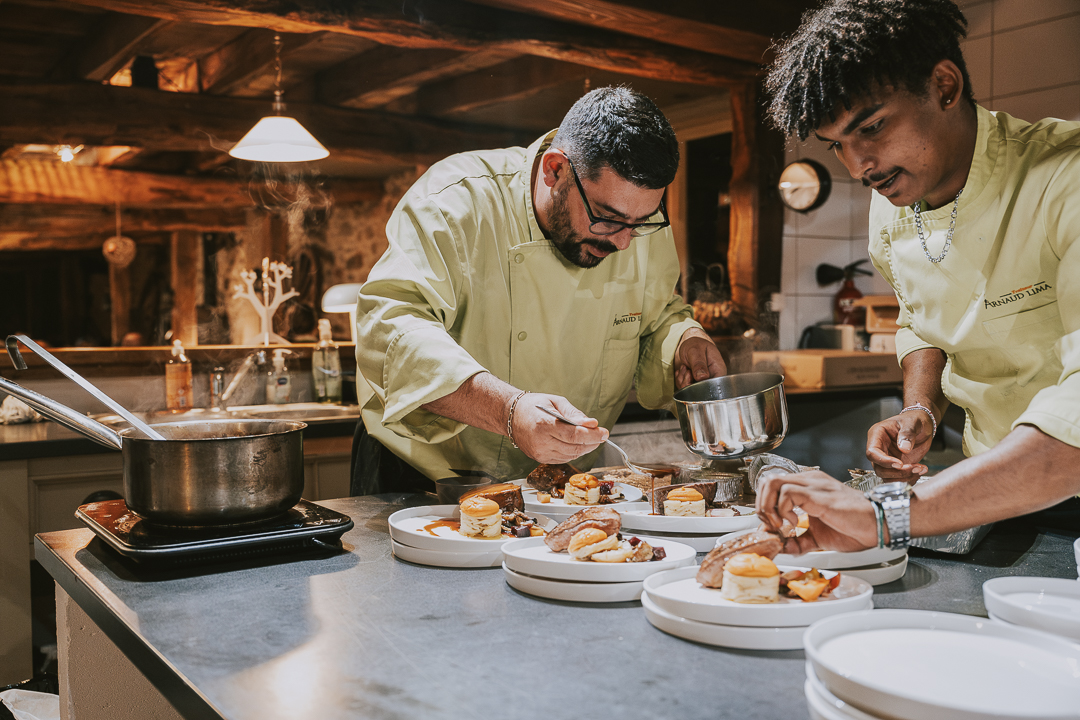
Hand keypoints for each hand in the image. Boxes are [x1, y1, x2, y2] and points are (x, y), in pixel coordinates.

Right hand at [509, 393, 606, 463]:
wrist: (510, 416)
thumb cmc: (533, 406)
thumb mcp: (555, 402)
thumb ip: (574, 414)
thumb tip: (592, 424)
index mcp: (544, 424)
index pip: (574, 435)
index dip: (592, 436)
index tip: (604, 432)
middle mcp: (541, 441)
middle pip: (575, 448)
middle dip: (592, 442)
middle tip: (600, 434)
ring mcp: (540, 453)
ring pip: (571, 455)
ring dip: (584, 448)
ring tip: (588, 437)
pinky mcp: (540, 459)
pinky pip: (563, 459)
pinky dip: (573, 452)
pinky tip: (575, 443)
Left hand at [674, 331, 726, 388]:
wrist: (690, 343)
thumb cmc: (696, 344)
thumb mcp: (696, 351)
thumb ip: (699, 364)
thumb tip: (702, 377)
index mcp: (719, 371)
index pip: (713, 387)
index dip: (699, 385)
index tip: (691, 374)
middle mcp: (712, 379)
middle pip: (700, 392)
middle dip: (688, 382)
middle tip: (686, 369)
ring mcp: (703, 382)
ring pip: (690, 391)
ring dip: (683, 380)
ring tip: (685, 367)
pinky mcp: (695, 383)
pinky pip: (685, 388)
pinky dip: (680, 380)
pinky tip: (683, 370)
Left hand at [755, 470, 877, 552]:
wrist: (878, 526)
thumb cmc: (854, 528)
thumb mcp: (817, 538)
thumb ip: (797, 541)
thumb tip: (778, 546)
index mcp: (807, 488)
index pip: (771, 487)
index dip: (763, 508)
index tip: (771, 530)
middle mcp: (808, 482)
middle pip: (766, 481)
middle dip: (761, 507)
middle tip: (773, 526)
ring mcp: (812, 485)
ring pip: (771, 482)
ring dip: (769, 507)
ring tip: (781, 525)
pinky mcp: (818, 494)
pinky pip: (786, 492)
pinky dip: (782, 511)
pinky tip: (795, 523)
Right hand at [866, 411, 933, 481]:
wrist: (922, 425)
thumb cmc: (914, 420)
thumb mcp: (912, 423)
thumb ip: (907, 434)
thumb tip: (903, 448)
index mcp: (877, 435)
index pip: (872, 452)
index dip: (884, 461)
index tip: (899, 463)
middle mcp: (879, 448)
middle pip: (879, 468)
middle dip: (897, 472)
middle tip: (914, 467)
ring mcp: (887, 458)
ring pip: (887, 476)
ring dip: (904, 477)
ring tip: (920, 468)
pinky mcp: (896, 466)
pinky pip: (897, 478)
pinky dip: (909, 478)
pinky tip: (920, 469)